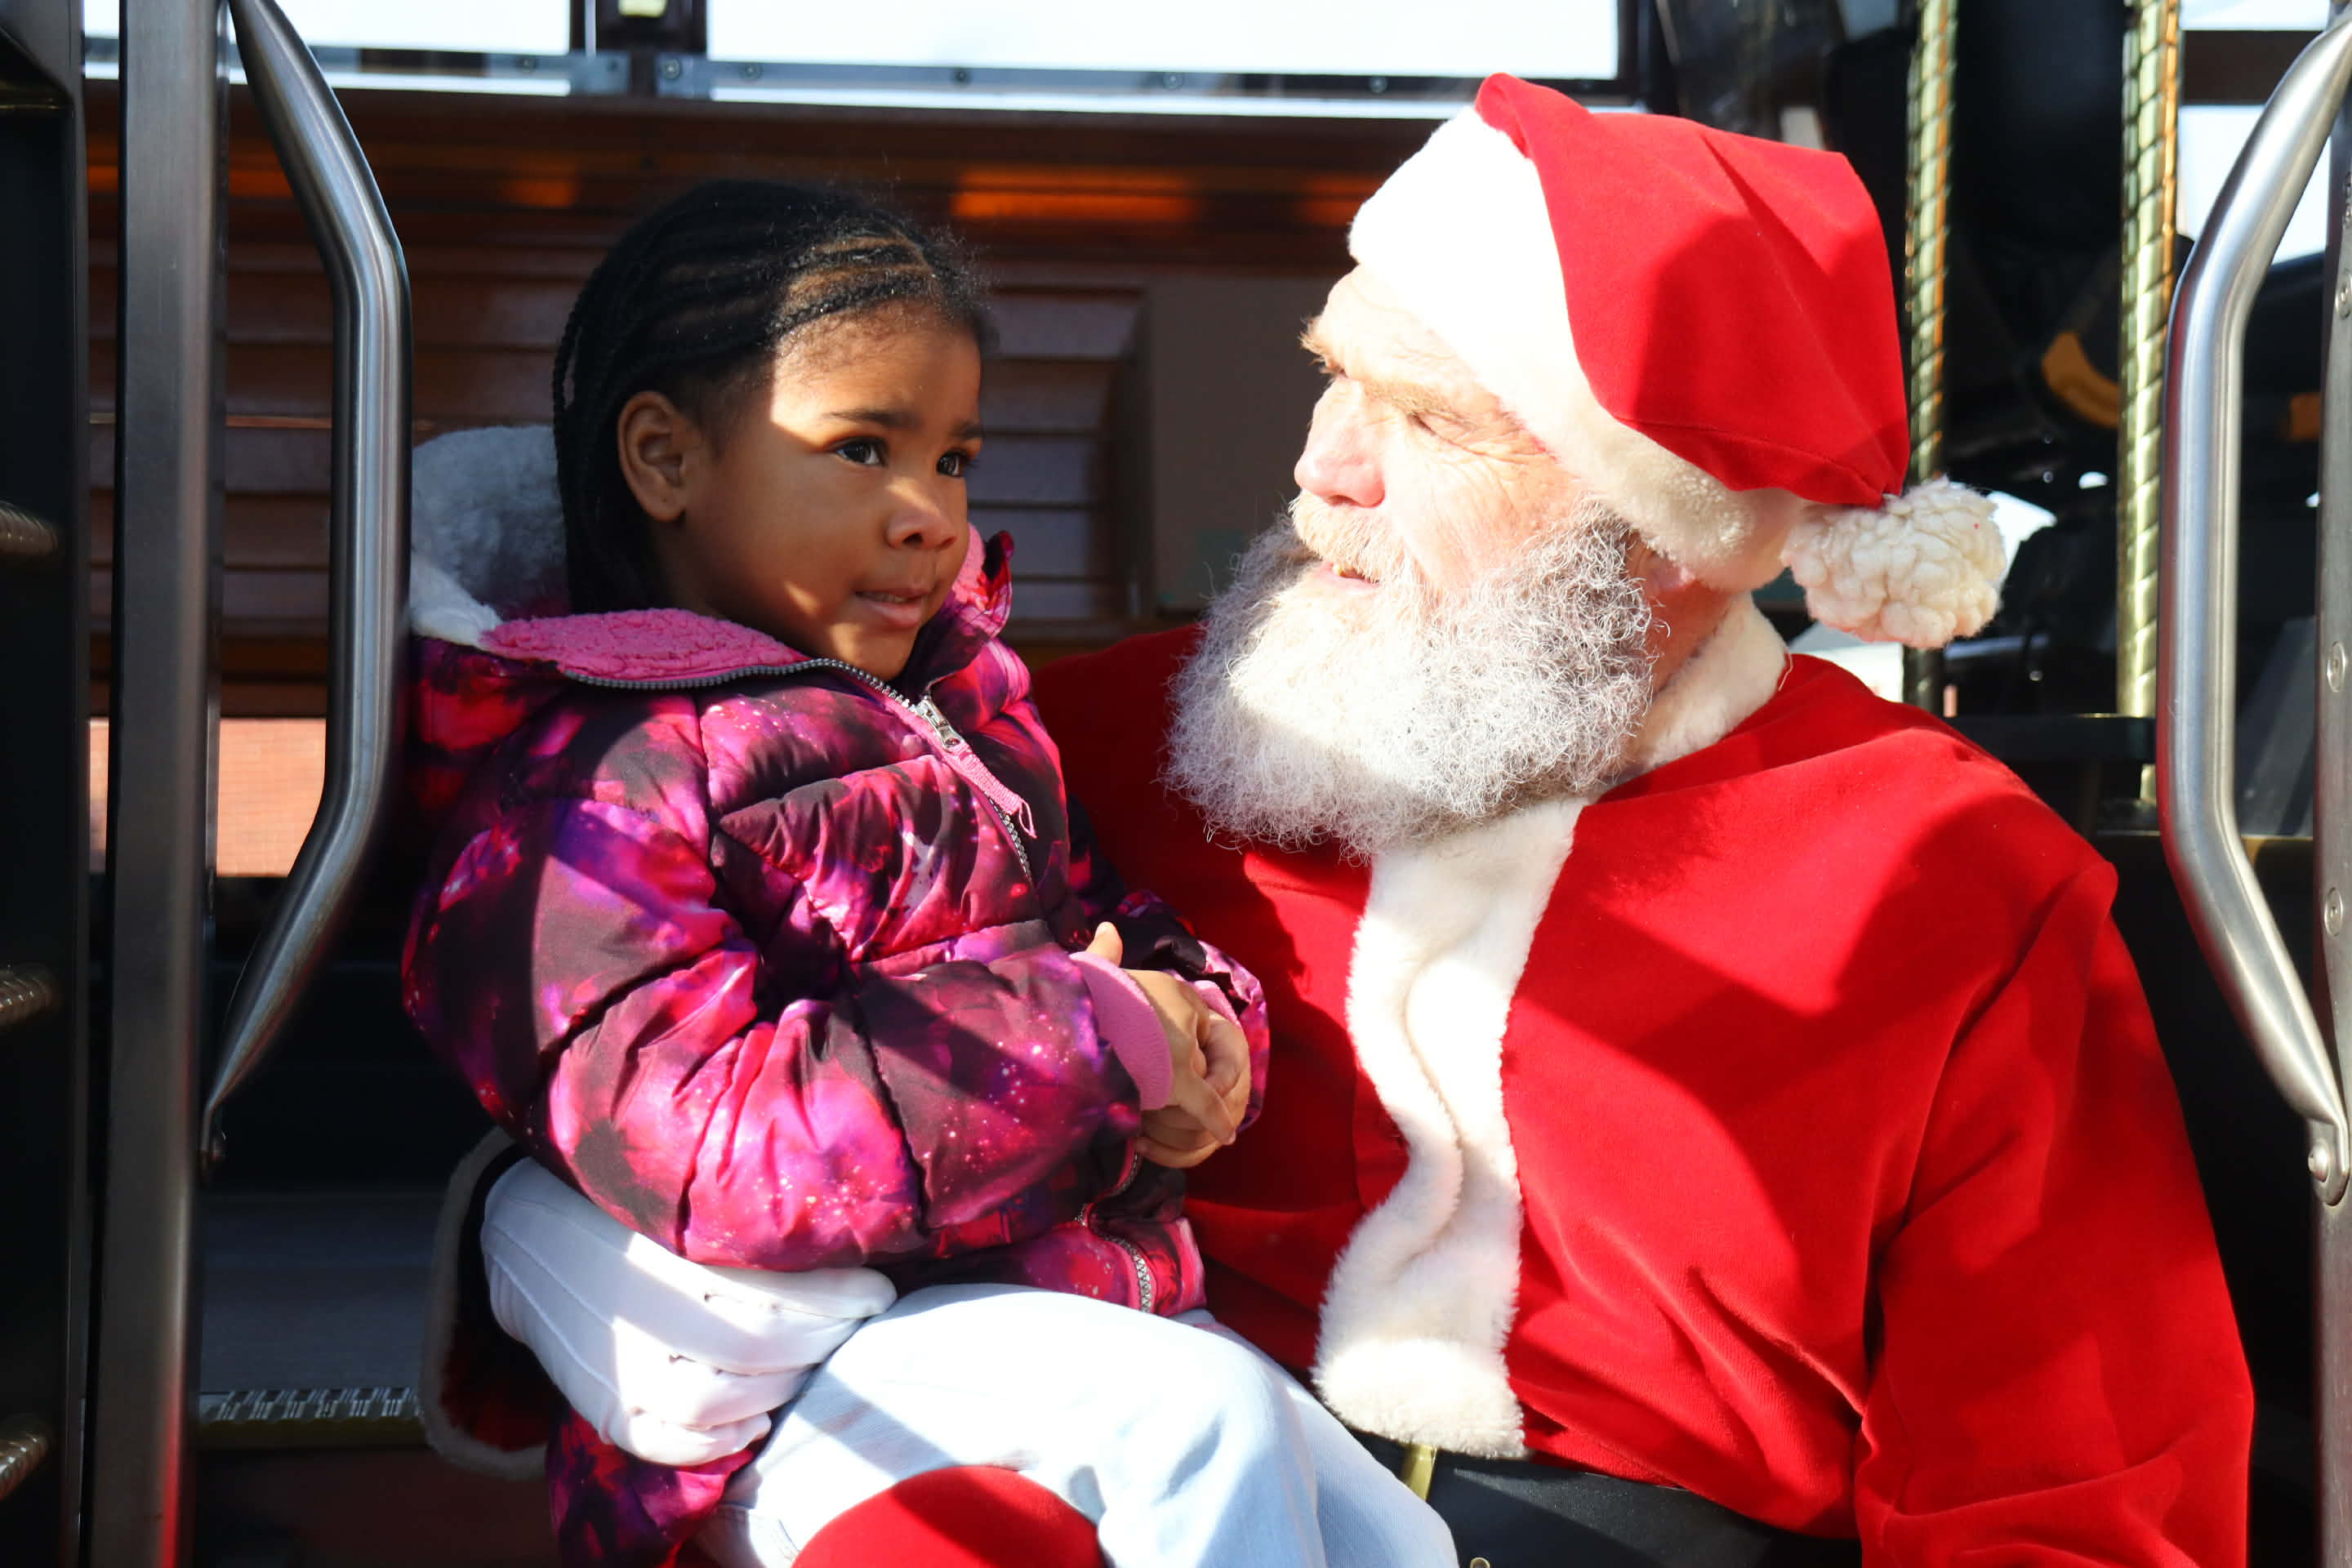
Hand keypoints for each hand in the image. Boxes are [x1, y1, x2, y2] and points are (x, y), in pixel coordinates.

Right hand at [481, 1160, 896, 1466]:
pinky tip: (755, 1421)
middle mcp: (635, 1303)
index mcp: (659, 1240)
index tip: (877, 1287)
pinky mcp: (596, 1402)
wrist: (520, 1231)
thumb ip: (737, 1209)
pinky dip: (717, 1442)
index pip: (769, 1287)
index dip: (836, 1296)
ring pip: (712, 1398)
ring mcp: (611, 1360)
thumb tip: (837, 1227)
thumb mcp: (674, 1184)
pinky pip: (660, 1441)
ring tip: (814, 1361)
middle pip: (753, 1344)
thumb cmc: (623, 1199)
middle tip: (858, 1319)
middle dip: (823, 1338)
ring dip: (781, 1387)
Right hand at [1084, 924, 1251, 1168]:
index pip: (1192, 1020)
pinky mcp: (1178, 1078)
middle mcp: (1182, 1010)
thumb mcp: (1092, 968)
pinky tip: (1227, 1133)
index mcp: (1167, 985)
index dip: (1182, 1043)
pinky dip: (1215, 1119)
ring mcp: (1181, 1046)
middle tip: (1156, 1080)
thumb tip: (1106, 928)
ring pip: (1199, 1076)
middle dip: (1183, 1069)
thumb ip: (1104, 952)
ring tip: (1166, 1101)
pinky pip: (1205, 1104)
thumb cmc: (1075, 997)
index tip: (1168, 1053)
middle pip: (1197, 1050)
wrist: (1064, 1019)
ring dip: (1187, 1093)